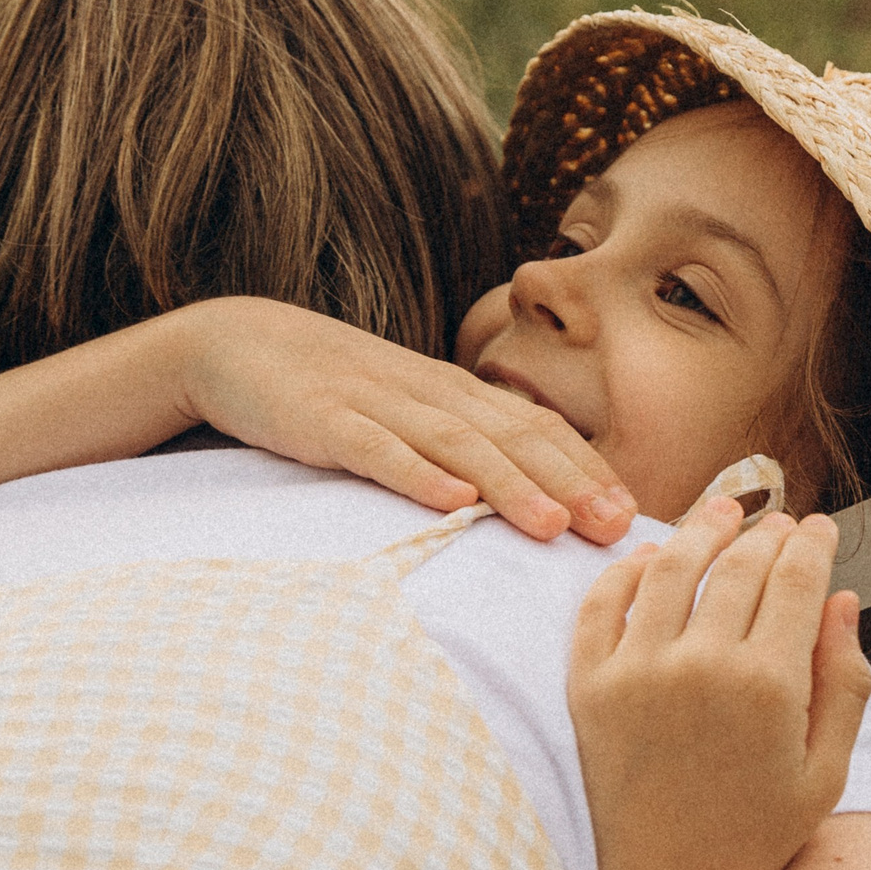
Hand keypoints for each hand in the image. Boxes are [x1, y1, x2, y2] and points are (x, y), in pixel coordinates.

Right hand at [168, 296, 635, 542]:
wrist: (238, 342)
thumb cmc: (334, 390)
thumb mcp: (404, 410)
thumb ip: (457, 443)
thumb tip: (521, 496)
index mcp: (454, 392)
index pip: (536, 427)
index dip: (586, 467)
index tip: (631, 513)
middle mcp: (429, 393)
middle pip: (513, 436)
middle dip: (571, 482)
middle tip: (617, 527)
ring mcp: (378, 403)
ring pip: (458, 445)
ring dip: (510, 486)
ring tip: (554, 525)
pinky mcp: (326, 420)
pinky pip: (378, 449)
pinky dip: (417, 475)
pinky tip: (452, 503)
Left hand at [570, 493, 870, 869]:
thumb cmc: (758, 836)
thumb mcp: (826, 768)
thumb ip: (842, 680)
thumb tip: (843, 598)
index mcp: (768, 685)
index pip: (796, 580)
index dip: (812, 544)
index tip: (820, 529)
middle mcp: (700, 668)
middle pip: (738, 565)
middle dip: (766, 534)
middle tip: (779, 523)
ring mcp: (636, 674)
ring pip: (670, 567)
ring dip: (699, 530)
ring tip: (720, 514)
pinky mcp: (588, 688)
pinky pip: (603, 604)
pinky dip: (626, 569)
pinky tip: (651, 557)